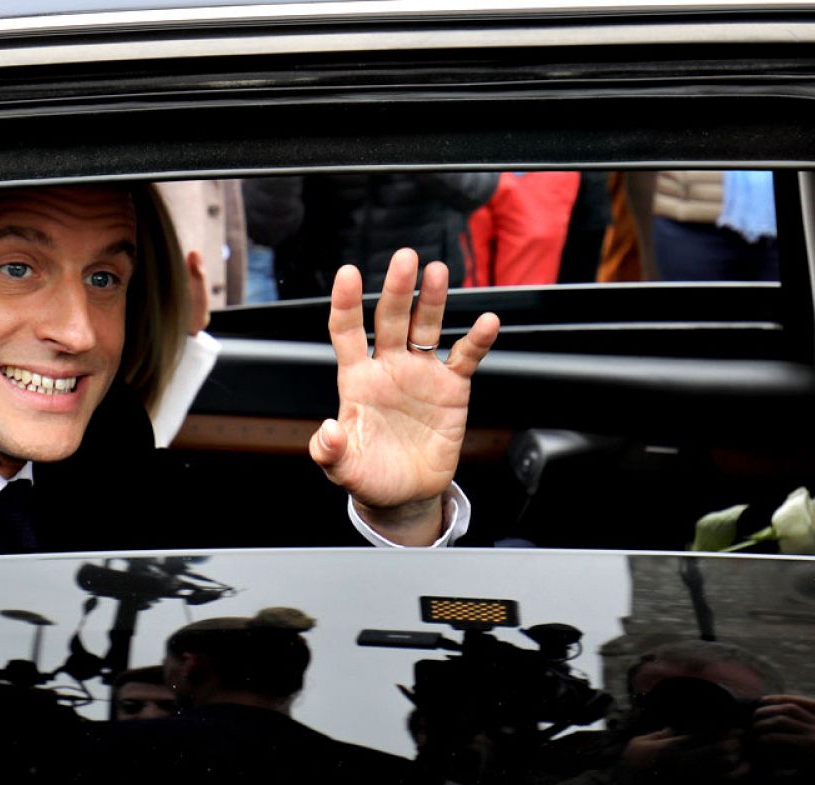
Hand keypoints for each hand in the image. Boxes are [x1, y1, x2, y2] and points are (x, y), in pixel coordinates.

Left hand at [310, 248, 500, 544]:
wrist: (405, 494)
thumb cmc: (369, 475)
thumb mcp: (343, 469)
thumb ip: (330, 451)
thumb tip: (327, 432)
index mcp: (357, 379)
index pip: (347, 332)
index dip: (347, 303)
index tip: (349, 274)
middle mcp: (388, 367)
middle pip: (391, 319)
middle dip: (398, 289)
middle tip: (405, 258)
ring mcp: (421, 373)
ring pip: (427, 327)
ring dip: (432, 300)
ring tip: (437, 272)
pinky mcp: (451, 388)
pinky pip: (465, 357)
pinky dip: (477, 340)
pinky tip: (487, 322)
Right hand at [620, 727, 747, 780]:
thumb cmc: (630, 764)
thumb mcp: (640, 742)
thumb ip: (660, 734)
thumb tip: (674, 728)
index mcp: (671, 747)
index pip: (701, 736)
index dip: (721, 731)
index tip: (734, 729)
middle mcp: (681, 762)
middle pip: (714, 751)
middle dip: (731, 744)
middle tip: (741, 740)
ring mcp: (686, 778)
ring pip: (718, 768)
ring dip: (734, 760)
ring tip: (744, 756)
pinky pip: (714, 784)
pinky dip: (730, 777)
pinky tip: (740, 772)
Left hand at [752, 694, 814, 774]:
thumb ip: (801, 736)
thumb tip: (773, 728)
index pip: (799, 704)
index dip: (779, 699)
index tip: (762, 700)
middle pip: (789, 708)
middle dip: (768, 711)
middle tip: (754, 719)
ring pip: (783, 720)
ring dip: (765, 725)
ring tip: (755, 732)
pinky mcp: (811, 745)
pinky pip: (784, 738)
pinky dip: (769, 739)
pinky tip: (762, 744)